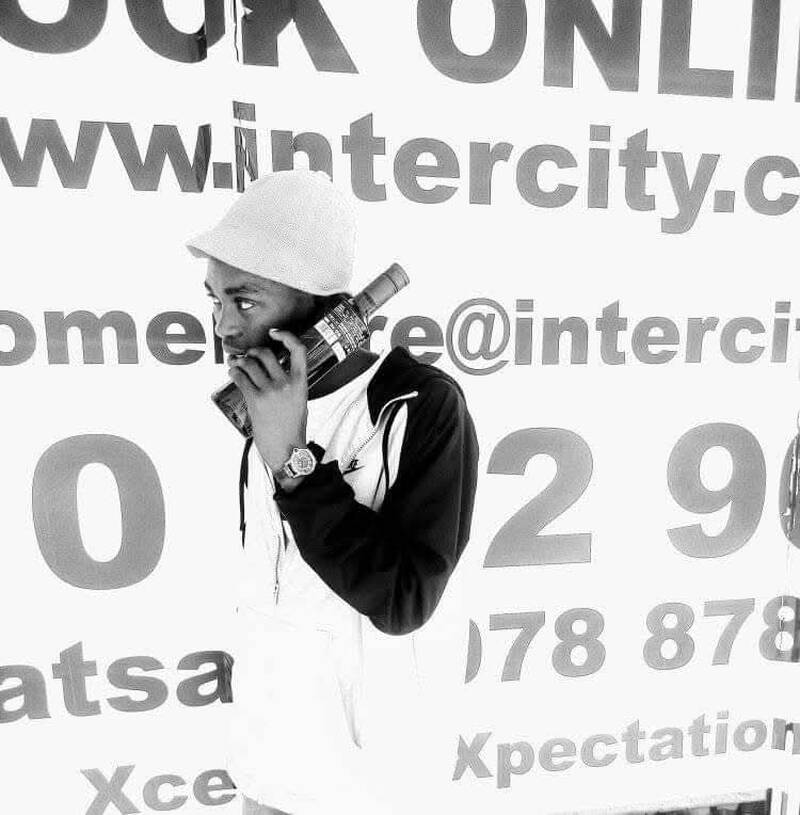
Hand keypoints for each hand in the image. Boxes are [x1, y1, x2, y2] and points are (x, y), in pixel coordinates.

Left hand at [227, 329, 308, 476]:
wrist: (286, 449)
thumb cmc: (292, 427)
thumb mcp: (300, 400)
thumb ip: (290, 382)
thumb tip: (270, 367)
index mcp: (301, 382)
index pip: (298, 350)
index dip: (286, 336)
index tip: (274, 333)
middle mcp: (286, 384)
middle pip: (266, 354)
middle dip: (253, 352)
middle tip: (249, 356)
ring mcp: (270, 391)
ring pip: (249, 364)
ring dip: (240, 362)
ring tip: (237, 364)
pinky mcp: (255, 400)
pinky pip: (240, 378)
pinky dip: (234, 373)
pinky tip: (234, 373)